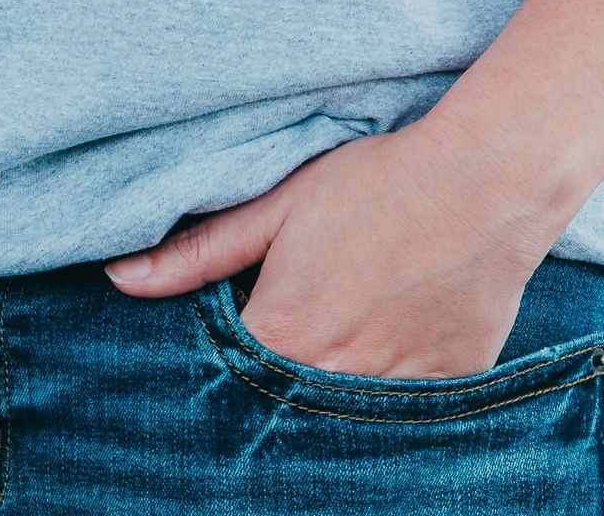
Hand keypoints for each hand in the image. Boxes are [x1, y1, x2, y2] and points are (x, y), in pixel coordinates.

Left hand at [103, 121, 547, 380]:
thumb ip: (199, 254)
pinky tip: (394, 345)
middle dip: (276, 392)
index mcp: (282, 338)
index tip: (231, 353)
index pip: (230, 384)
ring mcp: (395, 396)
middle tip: (298, 337)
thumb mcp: (279, 206)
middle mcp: (335, 382)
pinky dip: (392, 393)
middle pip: (285, 410)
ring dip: (333, 395)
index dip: (225, 371)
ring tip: (344, 338)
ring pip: (345, 421)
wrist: (482, 182)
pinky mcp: (447, 393)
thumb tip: (120, 279)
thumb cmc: (374, 184)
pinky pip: (406, 415)